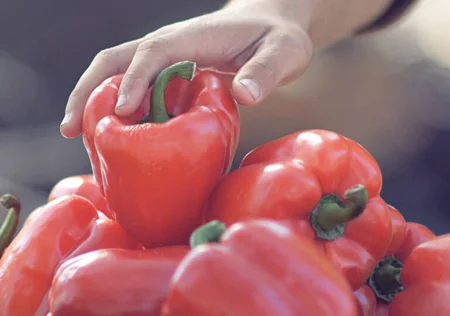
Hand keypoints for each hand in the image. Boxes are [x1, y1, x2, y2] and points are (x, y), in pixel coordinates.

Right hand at [60, 1, 313, 137]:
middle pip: (116, 59)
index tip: (123, 111)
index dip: (135, 78)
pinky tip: (109, 132)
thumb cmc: (278, 39)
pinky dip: (112, 103)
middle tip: (71, 129)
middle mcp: (170, 43)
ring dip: (92, 97)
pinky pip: (130, 82)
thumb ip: (266, 72)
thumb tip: (243, 95)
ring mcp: (164, 55)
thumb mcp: (285, 53)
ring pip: (116, 70)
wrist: (269, 24)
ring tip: (76, 135)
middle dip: (89, 89)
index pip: (154, 53)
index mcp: (193, 38)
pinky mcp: (166, 69)